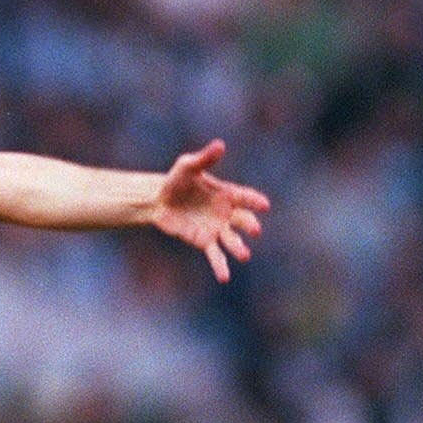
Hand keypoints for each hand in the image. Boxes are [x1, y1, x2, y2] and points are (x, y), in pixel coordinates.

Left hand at [152, 139, 269, 281]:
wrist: (158, 200)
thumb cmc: (176, 180)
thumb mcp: (187, 166)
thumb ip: (204, 158)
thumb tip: (220, 144)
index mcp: (226, 194)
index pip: (244, 197)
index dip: (254, 201)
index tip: (264, 205)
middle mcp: (226, 213)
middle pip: (242, 221)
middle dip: (249, 225)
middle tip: (255, 230)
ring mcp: (217, 229)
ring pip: (231, 240)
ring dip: (238, 248)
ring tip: (244, 256)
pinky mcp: (204, 241)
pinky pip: (215, 255)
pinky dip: (220, 266)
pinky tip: (224, 278)